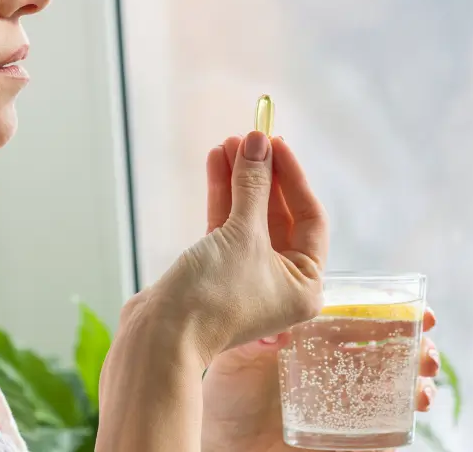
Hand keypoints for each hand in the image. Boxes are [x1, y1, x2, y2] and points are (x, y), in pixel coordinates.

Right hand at [154, 133, 328, 356]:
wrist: (162, 334)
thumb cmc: (213, 294)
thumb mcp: (242, 234)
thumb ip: (253, 185)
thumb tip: (259, 142)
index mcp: (305, 284)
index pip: (309, 217)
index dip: (292, 176)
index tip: (275, 141)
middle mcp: (280, 281)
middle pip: (278, 214)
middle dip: (262, 174)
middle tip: (250, 138)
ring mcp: (246, 275)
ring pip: (248, 217)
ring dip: (239, 179)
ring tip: (228, 144)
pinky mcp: (215, 269)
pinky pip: (225, 225)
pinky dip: (221, 196)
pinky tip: (215, 163)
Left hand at [201, 309, 441, 451]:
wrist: (222, 442)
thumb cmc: (227, 396)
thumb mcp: (236, 357)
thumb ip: (256, 336)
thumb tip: (281, 326)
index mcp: (318, 342)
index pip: (365, 321)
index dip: (397, 314)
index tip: (422, 312)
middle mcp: (337, 371)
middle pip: (392, 355)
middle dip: (420, 350)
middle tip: (426, 352)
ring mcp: (343, 406)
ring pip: (396, 393)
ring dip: (420, 388)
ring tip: (423, 390)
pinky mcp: (344, 440)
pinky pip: (381, 437)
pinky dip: (399, 431)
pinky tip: (407, 422)